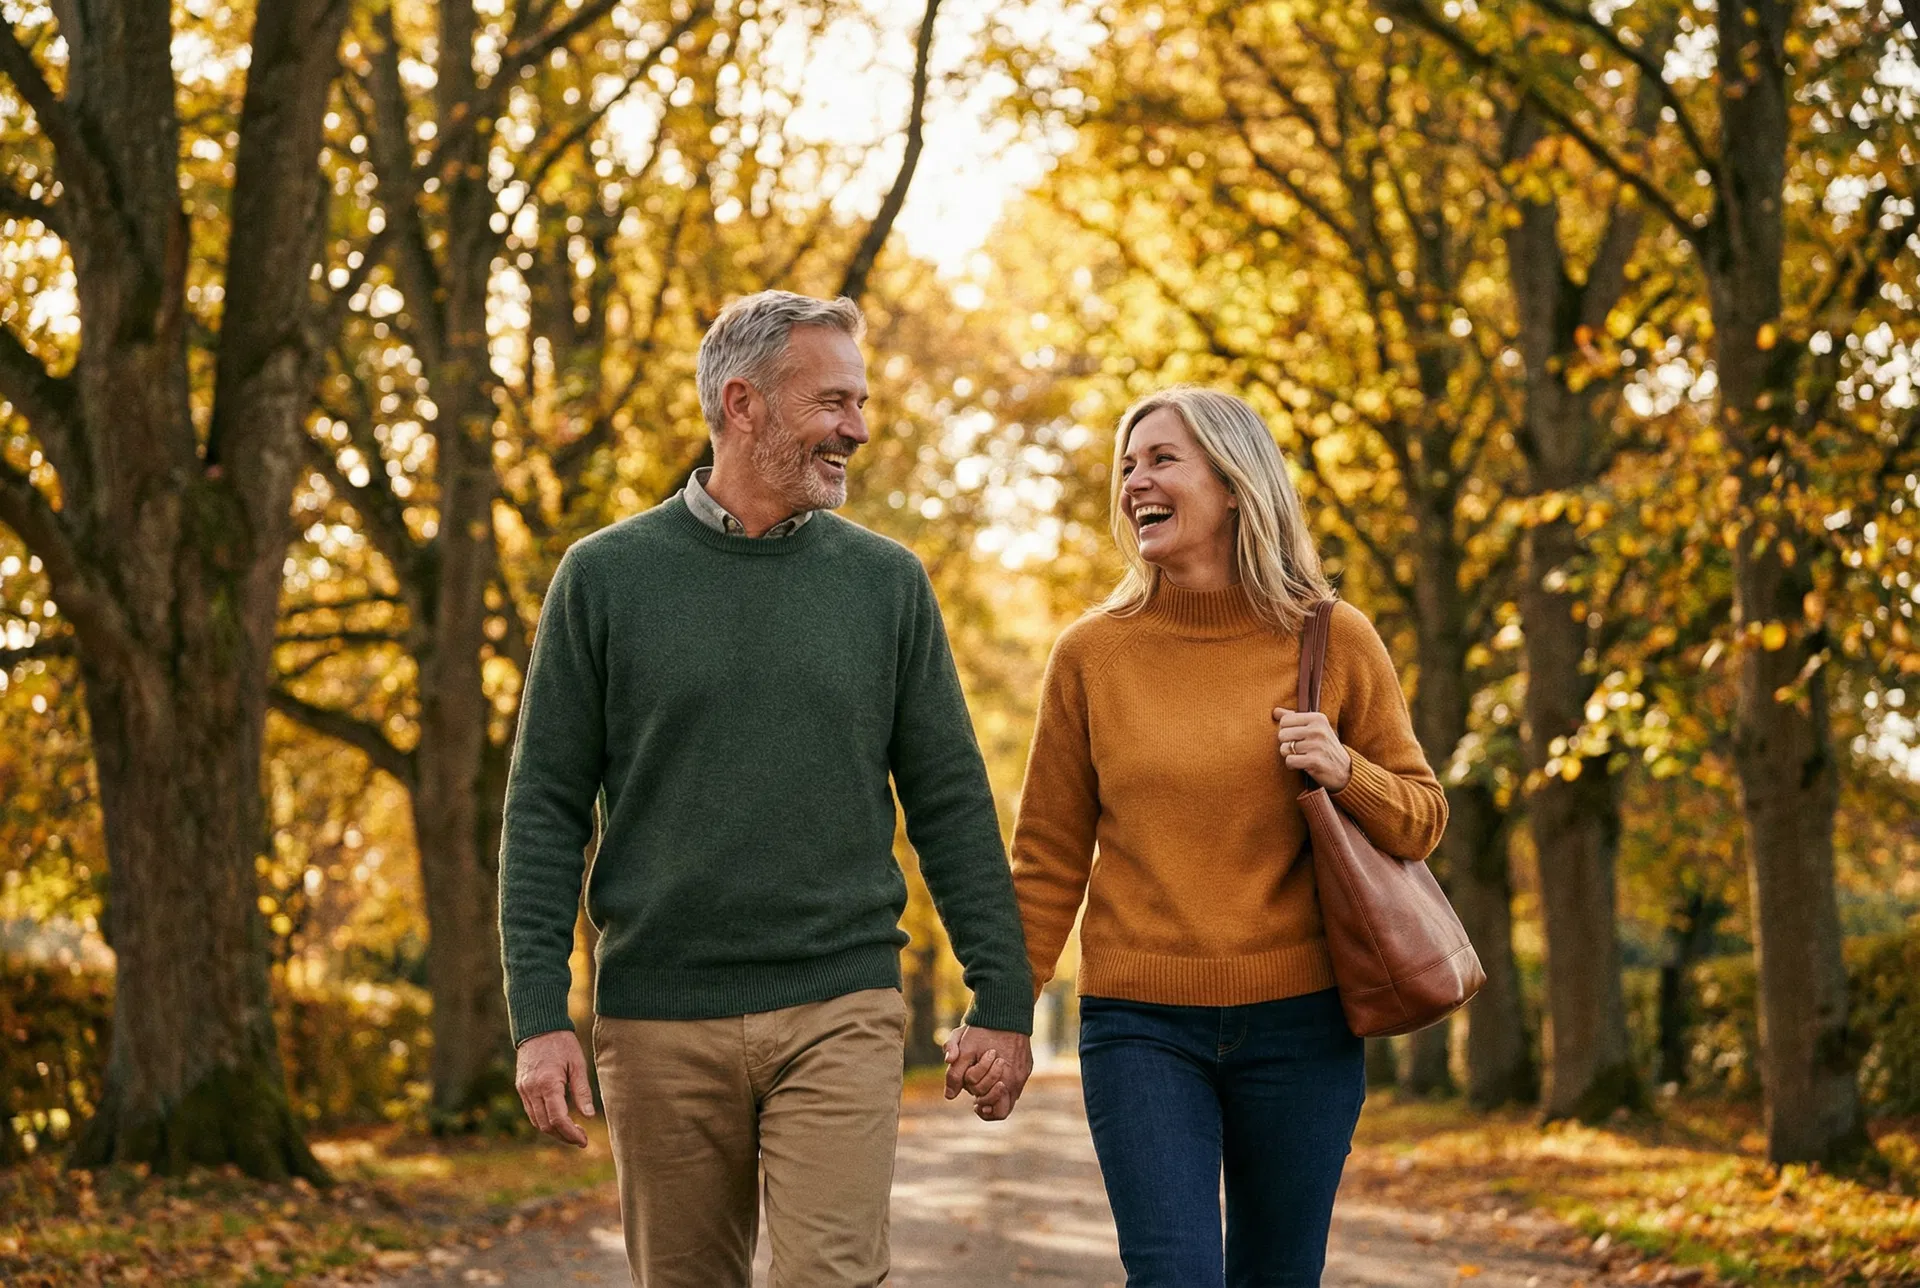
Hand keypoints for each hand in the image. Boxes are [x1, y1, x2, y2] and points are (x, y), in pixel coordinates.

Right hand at [515, 1029, 594, 1147]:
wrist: (538, 1027)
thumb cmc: (562, 1043)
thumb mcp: (577, 1064)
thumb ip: (582, 1091)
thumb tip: (589, 1116)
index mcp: (548, 1083)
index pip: (557, 1119)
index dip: (571, 1134)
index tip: (584, 1140)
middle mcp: (532, 1090)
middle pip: (545, 1125)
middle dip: (563, 1136)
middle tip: (581, 1138)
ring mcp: (523, 1090)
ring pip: (536, 1121)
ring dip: (553, 1131)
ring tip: (572, 1131)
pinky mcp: (521, 1088)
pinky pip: (531, 1112)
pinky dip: (544, 1120)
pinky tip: (558, 1119)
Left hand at [943, 1025, 1032, 1121]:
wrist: (1005, 1009)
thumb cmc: (983, 1029)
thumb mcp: (964, 1049)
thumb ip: (955, 1074)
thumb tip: (949, 1095)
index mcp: (1005, 1080)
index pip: (995, 1111)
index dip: (982, 1109)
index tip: (974, 1101)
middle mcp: (1017, 1080)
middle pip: (1004, 1106)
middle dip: (987, 1097)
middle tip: (977, 1090)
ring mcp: (1024, 1072)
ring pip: (1010, 1094)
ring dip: (995, 1090)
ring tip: (983, 1078)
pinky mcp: (1027, 1064)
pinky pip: (1016, 1081)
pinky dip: (1004, 1079)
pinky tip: (992, 1068)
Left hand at [1273, 707, 1352, 791]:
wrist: (1345, 770)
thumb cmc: (1325, 747)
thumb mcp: (1315, 728)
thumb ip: (1295, 718)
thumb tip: (1275, 711)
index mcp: (1318, 718)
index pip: (1284, 720)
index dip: (1286, 731)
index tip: (1297, 737)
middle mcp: (1318, 730)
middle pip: (1282, 734)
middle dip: (1287, 744)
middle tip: (1299, 749)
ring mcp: (1317, 745)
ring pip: (1284, 749)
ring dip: (1290, 756)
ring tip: (1302, 757)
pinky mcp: (1315, 761)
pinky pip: (1289, 761)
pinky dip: (1292, 765)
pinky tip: (1302, 765)